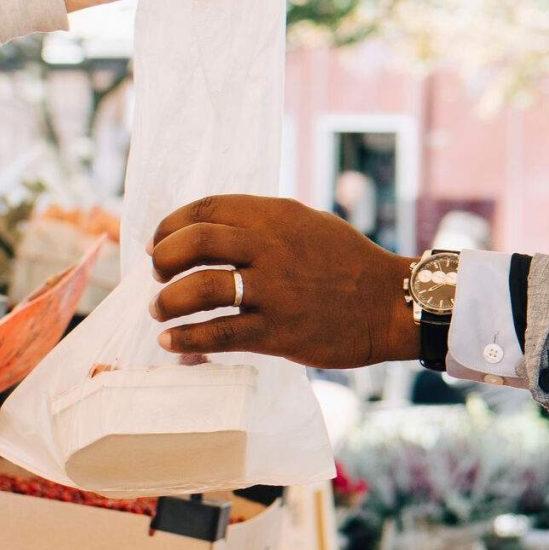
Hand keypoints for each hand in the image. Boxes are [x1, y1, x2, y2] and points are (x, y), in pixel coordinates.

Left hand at [150, 195, 421, 367]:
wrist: (390, 304)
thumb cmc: (348, 263)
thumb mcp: (309, 224)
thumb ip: (264, 223)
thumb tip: (210, 230)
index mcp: (278, 216)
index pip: (206, 209)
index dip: (171, 225)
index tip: (159, 241)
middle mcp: (272, 248)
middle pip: (194, 243)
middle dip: (163, 259)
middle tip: (157, 274)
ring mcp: (276, 291)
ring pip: (199, 289)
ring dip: (167, 301)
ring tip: (160, 309)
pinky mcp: (279, 332)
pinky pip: (219, 333)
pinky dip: (186, 338)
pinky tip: (171, 340)